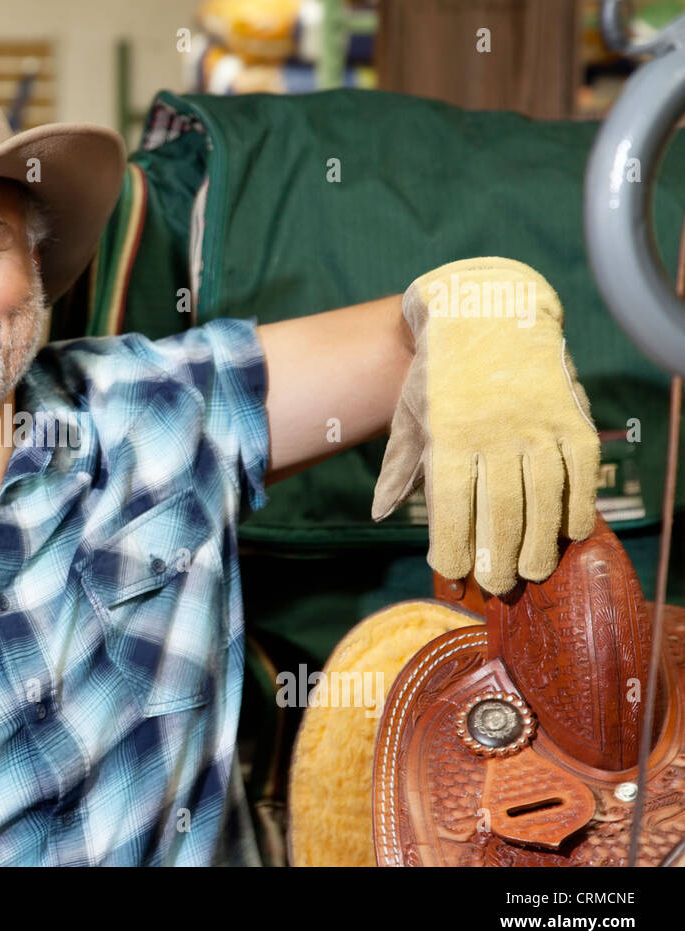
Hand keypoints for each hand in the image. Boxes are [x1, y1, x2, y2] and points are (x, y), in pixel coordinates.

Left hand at [371, 257, 600, 594]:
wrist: (486, 314)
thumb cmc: (441, 376)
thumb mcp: (411, 416)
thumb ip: (400, 467)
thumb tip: (379, 513)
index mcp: (448, 436)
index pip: (452, 505)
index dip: (455, 546)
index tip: (454, 574)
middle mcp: (495, 432)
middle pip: (502, 510)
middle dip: (499, 556)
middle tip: (497, 585)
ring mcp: (537, 424)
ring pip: (544, 497)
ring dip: (540, 542)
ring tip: (532, 571)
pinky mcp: (571, 417)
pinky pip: (580, 471)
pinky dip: (577, 505)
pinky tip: (568, 532)